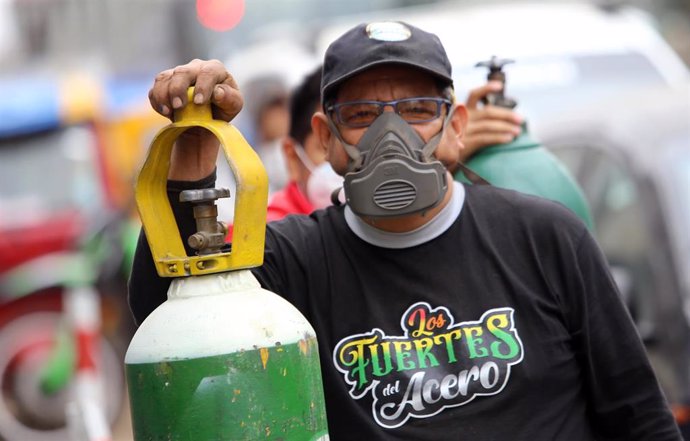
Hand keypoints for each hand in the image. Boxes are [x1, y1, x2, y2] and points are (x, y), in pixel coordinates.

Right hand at [148, 59, 243, 179]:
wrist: (206, 118)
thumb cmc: (223, 108)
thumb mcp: (233, 106)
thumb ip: (230, 98)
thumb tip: (217, 92)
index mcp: (214, 69)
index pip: (208, 72)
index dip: (203, 86)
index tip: (199, 102)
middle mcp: (195, 67)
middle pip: (182, 72)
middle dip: (178, 89)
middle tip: (179, 106)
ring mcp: (178, 74)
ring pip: (165, 78)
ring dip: (164, 95)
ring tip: (168, 111)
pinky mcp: (165, 83)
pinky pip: (155, 89)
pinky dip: (157, 100)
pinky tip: (164, 112)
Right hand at [460, 81, 522, 160]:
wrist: (446, 159)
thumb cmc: (460, 142)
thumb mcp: (465, 126)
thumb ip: (479, 120)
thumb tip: (506, 118)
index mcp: (463, 111)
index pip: (474, 95)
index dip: (486, 88)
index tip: (499, 87)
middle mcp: (463, 118)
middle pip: (488, 112)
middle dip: (507, 115)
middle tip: (520, 120)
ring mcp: (464, 131)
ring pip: (489, 125)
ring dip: (506, 127)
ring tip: (517, 131)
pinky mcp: (466, 143)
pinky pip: (486, 138)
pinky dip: (499, 138)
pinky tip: (508, 139)